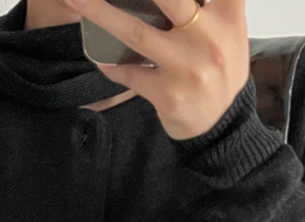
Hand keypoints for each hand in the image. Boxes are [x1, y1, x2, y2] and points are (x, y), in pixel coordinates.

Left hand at [62, 0, 249, 139]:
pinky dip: (113, 67)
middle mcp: (209, 38)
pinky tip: (103, 60)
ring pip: (136, 32)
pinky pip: (130, 73)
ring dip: (100, 13)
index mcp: (227, 17)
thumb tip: (163, 0)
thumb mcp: (229, 32)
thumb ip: (210, 4)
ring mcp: (186, 68)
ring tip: (75, 1)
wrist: (223, 126)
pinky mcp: (167, 94)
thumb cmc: (220, 71)